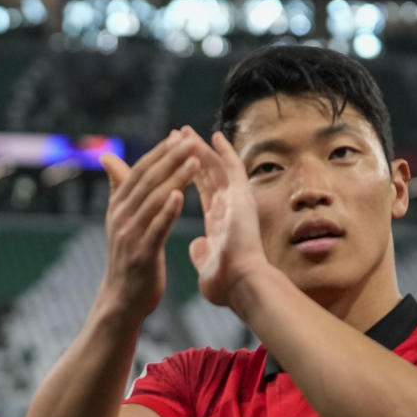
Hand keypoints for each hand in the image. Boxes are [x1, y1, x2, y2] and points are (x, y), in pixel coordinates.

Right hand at [98, 128, 199, 317]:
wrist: (121, 299)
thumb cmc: (127, 257)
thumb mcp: (120, 219)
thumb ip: (118, 188)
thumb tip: (107, 157)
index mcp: (117, 206)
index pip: (139, 171)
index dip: (159, 152)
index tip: (179, 135)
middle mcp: (120, 216)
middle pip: (148, 180)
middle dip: (171, 158)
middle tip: (192, 140)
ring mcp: (129, 235)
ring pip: (155, 199)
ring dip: (175, 178)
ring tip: (195, 161)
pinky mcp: (141, 253)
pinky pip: (156, 227)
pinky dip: (167, 210)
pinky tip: (181, 195)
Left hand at [188, 131, 269, 307]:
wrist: (241, 285)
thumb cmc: (226, 283)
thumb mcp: (207, 264)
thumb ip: (202, 252)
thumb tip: (197, 245)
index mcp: (219, 221)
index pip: (201, 191)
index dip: (187, 175)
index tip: (174, 161)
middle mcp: (229, 207)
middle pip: (207, 174)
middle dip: (190, 155)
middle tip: (176, 136)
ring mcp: (236, 200)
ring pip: (216, 167)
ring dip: (199, 148)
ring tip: (183, 131)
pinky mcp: (242, 197)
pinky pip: (233, 168)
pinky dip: (224, 151)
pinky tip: (213, 136)